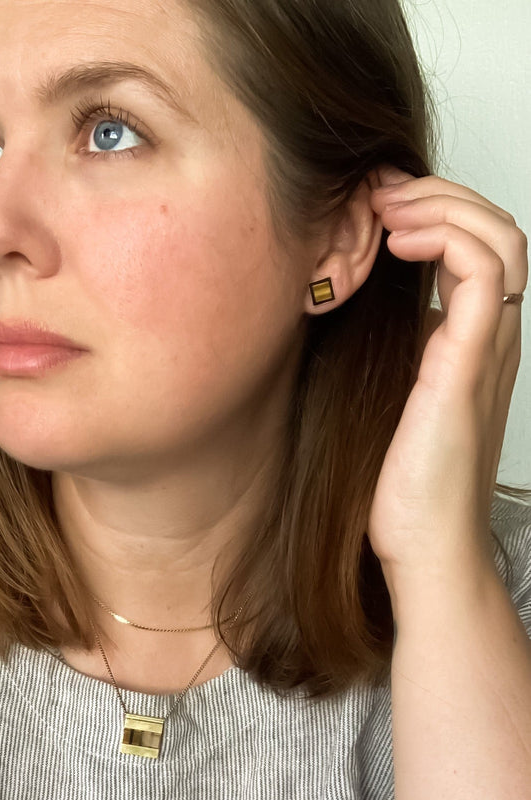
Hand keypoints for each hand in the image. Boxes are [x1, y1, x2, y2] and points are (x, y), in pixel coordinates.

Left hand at [367, 166, 527, 581]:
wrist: (427, 550)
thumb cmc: (404, 485)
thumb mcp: (393, 400)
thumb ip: (394, 355)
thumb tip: (358, 313)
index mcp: (473, 344)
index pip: (480, 245)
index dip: (437, 208)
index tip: (379, 203)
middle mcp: (491, 339)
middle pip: (497, 228)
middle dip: (440, 193)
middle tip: (383, 192)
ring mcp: (487, 350)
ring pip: (499, 238)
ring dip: (443, 205)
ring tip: (389, 208)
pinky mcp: (468, 366)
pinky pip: (483, 275)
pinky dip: (446, 239)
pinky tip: (397, 242)